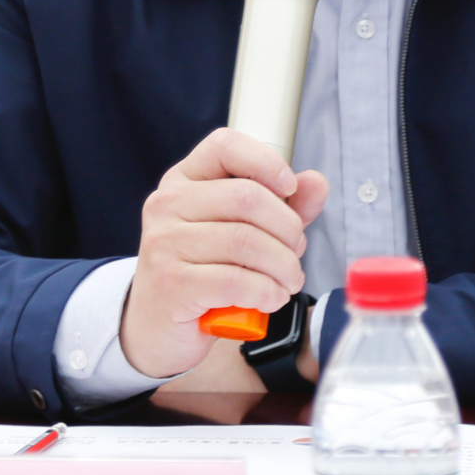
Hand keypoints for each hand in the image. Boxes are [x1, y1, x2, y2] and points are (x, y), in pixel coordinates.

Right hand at [120, 128, 327, 379]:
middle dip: (287, 229)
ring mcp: (164, 243)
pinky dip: (266, 292)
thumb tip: (315, 183)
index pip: (225, 146)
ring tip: (288, 280)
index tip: (290, 188)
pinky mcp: (170, 283)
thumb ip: (282, 206)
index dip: (266, 161)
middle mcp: (168, 204)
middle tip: (296, 251)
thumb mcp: (244, 231)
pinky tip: (271, 298)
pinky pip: (235, 281)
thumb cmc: (204, 272)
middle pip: (247, 197)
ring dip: (283, 266)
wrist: (159, 328)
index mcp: (184, 180)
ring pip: (245, 242)